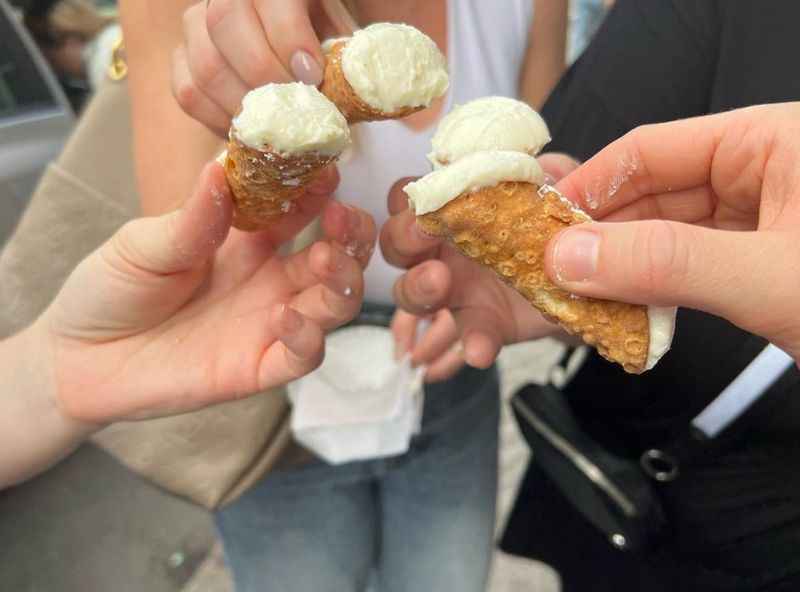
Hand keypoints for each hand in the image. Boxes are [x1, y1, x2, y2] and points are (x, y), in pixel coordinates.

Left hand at [39, 161, 375, 424]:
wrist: (78, 357)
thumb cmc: (110, 290)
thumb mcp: (145, 244)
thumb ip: (191, 219)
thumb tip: (221, 168)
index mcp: (247, 242)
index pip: (300, 212)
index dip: (317, 190)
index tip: (325, 167)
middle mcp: (269, 280)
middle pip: (336, 257)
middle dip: (352, 235)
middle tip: (344, 216)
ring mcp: (268, 324)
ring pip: (335, 303)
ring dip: (344, 279)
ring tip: (327, 259)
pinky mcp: (257, 368)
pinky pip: (304, 356)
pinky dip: (307, 337)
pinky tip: (284, 317)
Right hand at [172, 0, 357, 135]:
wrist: (303, 58)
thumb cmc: (329, 47)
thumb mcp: (342, 38)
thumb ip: (343, 53)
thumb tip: (351, 87)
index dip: (288, 36)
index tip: (313, 76)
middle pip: (224, 20)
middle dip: (262, 72)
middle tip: (292, 105)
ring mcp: (197, 25)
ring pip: (203, 62)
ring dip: (243, 103)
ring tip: (275, 125)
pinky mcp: (182, 61)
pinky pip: (188, 93)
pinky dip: (219, 120)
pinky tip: (251, 130)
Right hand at [380, 153, 579, 367]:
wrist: (589, 277)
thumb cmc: (558, 223)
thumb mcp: (561, 187)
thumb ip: (550, 171)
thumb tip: (541, 167)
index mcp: (454, 209)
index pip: (412, 198)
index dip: (410, 201)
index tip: (428, 203)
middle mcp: (443, 248)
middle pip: (396, 244)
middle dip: (402, 240)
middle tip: (424, 236)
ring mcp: (457, 290)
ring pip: (410, 294)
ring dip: (417, 288)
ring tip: (439, 284)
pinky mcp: (482, 325)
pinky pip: (466, 336)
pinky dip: (471, 344)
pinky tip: (479, 350)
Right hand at [546, 103, 799, 362]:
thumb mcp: (769, 277)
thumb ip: (668, 263)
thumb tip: (570, 257)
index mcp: (768, 141)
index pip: (650, 150)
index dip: (588, 187)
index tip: (540, 228)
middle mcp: (757, 173)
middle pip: (650, 196)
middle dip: (599, 238)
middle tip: (549, 274)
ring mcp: (758, 222)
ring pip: (664, 238)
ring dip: (621, 272)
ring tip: (576, 299)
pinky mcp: (756, 266)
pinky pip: (686, 271)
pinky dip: (653, 293)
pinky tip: (622, 314)